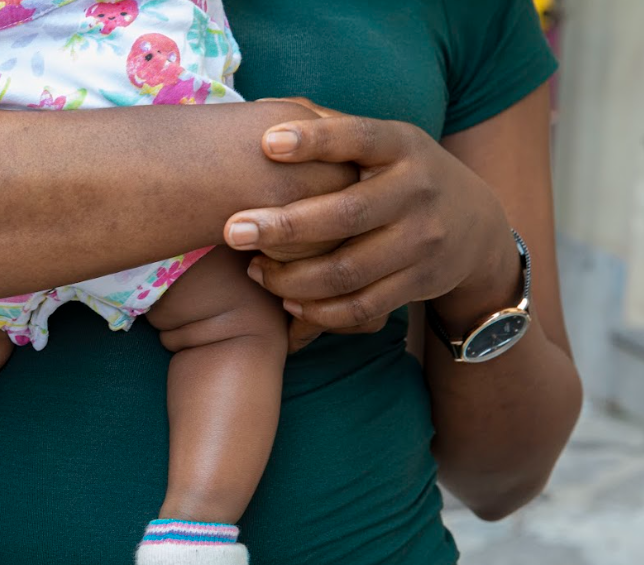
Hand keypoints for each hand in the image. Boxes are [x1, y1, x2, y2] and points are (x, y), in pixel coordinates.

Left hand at [225, 99, 518, 352]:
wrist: (477, 226)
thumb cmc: (401, 176)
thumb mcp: (383, 144)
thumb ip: (332, 129)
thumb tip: (260, 109)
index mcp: (402, 145)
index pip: (359, 137)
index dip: (315, 139)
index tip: (267, 142)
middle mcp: (417, 191)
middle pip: (345, 214)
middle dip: (284, 226)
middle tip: (232, 231)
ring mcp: (422, 241)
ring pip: (347, 270)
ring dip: (290, 277)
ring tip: (254, 270)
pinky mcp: (420, 283)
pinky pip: (361, 307)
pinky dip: (318, 310)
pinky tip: (287, 299)